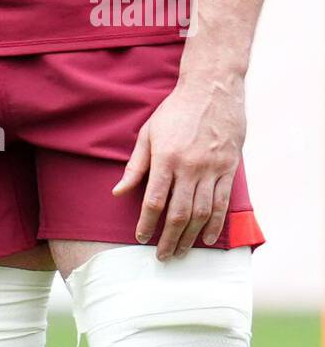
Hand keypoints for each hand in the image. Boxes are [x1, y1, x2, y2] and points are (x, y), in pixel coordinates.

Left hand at [112, 72, 244, 258]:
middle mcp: (190, 167)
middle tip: (162, 256)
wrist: (212, 90)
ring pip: (202, 213)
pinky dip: (215, 225)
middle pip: (179, 213)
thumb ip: (135, 165)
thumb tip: (118, 192)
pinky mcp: (228, 170)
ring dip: (191, 237)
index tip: (141, 238)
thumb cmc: (175, 110)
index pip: (154, 200)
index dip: (147, 223)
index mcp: (166, 158)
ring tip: (181, 252)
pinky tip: (208, 238)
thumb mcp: (148, 132)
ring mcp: (212, 170)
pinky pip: (222, 204)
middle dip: (169, 238)